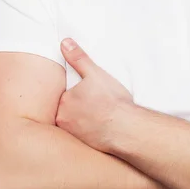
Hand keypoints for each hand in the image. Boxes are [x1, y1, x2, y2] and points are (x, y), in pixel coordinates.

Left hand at [56, 38, 133, 152]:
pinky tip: (101, 128)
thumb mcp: (95, 73)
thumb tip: (64, 42)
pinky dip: (89, 132)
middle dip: (76, 108)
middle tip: (93, 105)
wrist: (126, 128)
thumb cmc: (111, 100)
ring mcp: (73, 135)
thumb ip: (78, 58)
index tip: (87, 93)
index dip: (75, 93)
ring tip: (97, 117)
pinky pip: (82, 136)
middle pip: (66, 111)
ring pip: (73, 124)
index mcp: (63, 101)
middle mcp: (63, 120)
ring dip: (81, 121)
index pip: (63, 95)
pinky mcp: (83, 146)